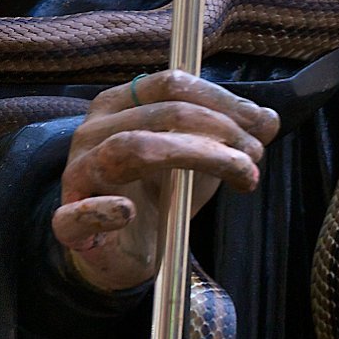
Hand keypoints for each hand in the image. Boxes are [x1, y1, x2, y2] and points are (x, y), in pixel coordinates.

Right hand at [52, 69, 279, 291]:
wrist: (123, 254)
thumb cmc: (158, 196)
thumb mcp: (199, 161)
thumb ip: (230, 137)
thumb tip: (270, 120)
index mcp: (119, 105)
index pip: (170, 85)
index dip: (221, 99)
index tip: (262, 124)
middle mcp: (93, 131)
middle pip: (160, 114)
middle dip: (219, 130)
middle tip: (256, 156)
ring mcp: (77, 174)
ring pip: (130, 149)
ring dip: (195, 157)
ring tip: (239, 174)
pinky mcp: (68, 223)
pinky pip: (75, 214)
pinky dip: (101, 209)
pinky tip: (127, 211)